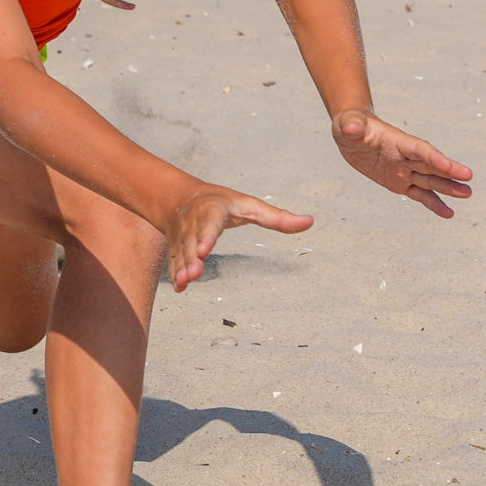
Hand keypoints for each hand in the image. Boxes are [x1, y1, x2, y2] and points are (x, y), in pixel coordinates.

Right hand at [164, 186, 312, 291]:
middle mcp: (195, 224)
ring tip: (185, 283)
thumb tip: (310, 222)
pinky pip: (174, 261)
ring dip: (182, 269)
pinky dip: (175, 274)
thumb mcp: (249, 205)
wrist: (178, 197)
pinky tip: (180, 288)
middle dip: (192, 259)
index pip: (210, 224)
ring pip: (182, 254)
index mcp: (213, 211)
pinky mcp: (176, 247)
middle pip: (193, 243)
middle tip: (194, 274)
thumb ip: (278, 218)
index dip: (206, 237)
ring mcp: (183, 237)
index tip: (204, 250)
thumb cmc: (221, 202)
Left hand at [333, 110, 473, 217]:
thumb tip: (352, 129)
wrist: (351, 132)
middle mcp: (405, 156)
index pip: (419, 150)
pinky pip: (419, 194)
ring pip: (430, 181)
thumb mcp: (347, 124)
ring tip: (467, 194)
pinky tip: (449, 213)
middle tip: (469, 179)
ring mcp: (405, 170)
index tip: (449, 166)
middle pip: (431, 165)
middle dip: (449, 172)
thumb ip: (352, 126)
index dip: (434, 158)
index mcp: (397, 141)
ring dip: (448, 188)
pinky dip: (434, 204)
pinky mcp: (400, 182)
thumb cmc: (350, 125)